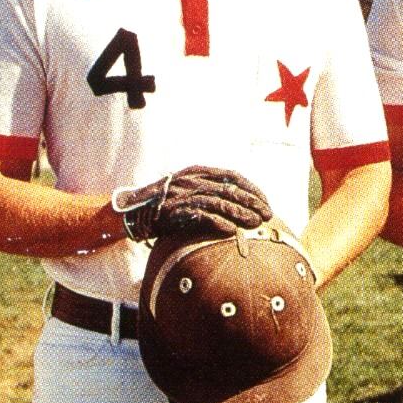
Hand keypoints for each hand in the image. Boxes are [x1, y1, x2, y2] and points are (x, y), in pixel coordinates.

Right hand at [113, 165, 273, 241]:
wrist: (134, 212)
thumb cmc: (167, 203)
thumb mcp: (190, 189)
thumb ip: (211, 190)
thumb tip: (242, 202)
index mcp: (198, 171)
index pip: (233, 176)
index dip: (252, 189)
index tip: (265, 201)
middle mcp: (192, 180)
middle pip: (230, 189)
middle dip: (252, 202)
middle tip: (268, 215)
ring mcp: (183, 194)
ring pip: (220, 202)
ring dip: (241, 213)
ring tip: (255, 223)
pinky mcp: (175, 210)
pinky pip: (201, 216)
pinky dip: (219, 222)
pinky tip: (232, 230)